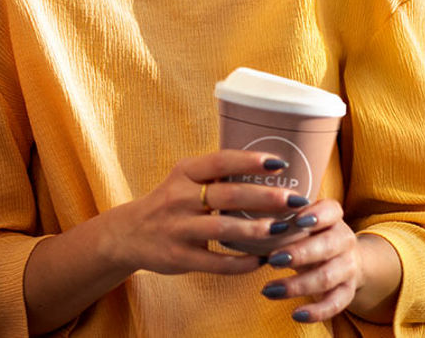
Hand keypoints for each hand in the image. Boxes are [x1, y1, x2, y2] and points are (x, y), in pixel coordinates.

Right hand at [102, 150, 305, 276]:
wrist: (129, 233)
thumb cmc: (169, 202)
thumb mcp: (184, 179)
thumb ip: (216, 174)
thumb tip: (269, 165)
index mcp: (184, 172)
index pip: (220, 161)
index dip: (250, 161)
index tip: (280, 163)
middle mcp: (179, 197)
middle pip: (228, 195)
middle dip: (265, 197)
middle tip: (296, 199)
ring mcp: (178, 228)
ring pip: (223, 229)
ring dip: (257, 230)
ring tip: (284, 230)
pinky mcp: (179, 257)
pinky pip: (215, 262)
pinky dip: (241, 263)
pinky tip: (262, 260)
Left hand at [259, 199, 367, 322]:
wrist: (343, 259)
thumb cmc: (308, 236)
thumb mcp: (299, 224)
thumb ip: (280, 221)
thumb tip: (241, 225)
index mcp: (333, 217)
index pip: (331, 210)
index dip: (317, 215)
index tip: (297, 220)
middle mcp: (344, 239)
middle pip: (328, 245)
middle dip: (300, 253)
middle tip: (271, 260)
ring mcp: (348, 266)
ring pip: (327, 276)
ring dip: (297, 285)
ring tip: (269, 290)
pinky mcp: (348, 290)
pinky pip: (336, 303)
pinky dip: (316, 311)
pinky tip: (295, 314)